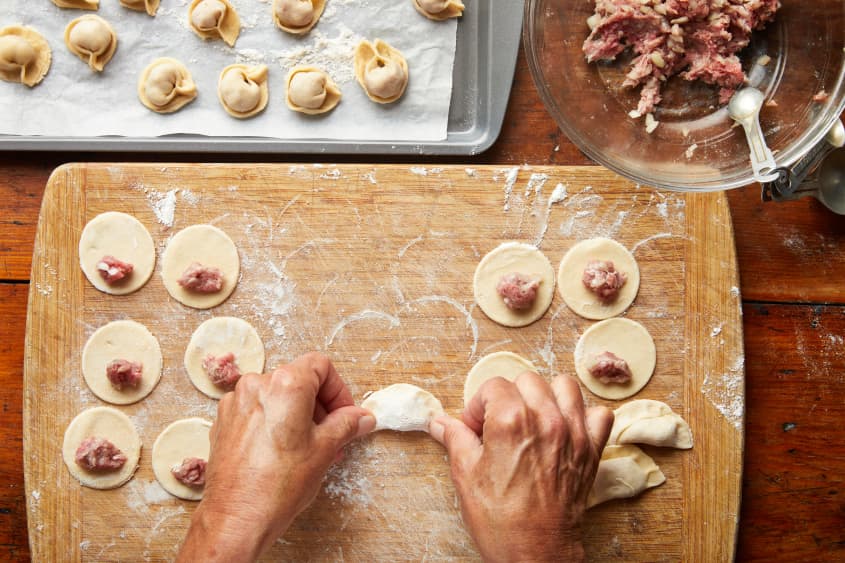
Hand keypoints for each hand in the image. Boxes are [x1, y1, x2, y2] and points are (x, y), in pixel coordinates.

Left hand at [177, 352, 375, 562]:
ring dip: (298, 415)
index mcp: (285, 384)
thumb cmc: (277, 486)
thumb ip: (346, 425)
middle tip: (333, 433)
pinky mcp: (224, 421)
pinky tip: (283, 451)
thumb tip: (361, 417)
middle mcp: (256, 386)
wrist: (237, 518)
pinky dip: (274, 423)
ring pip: (277, 396)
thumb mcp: (325, 450)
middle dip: (320, 405)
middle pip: (298, 380)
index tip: (344, 412)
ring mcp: (236, 403)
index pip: (320, 366)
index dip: (338, 389)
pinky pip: (257, 411)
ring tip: (310, 447)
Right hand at [429, 372, 612, 562]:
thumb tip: (439, 421)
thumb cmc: (501, 521)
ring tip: (532, 419)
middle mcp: (545, 419)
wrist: (535, 554)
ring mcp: (573, 433)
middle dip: (508, 397)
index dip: (478, 405)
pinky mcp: (591, 450)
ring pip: (564, 386)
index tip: (474, 426)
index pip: (493, 386)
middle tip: (498, 425)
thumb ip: (455, 438)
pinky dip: (583, 416)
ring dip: (546, 397)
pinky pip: (598, 414)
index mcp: (511, 421)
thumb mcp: (466, 475)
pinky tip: (564, 430)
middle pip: (527, 381)